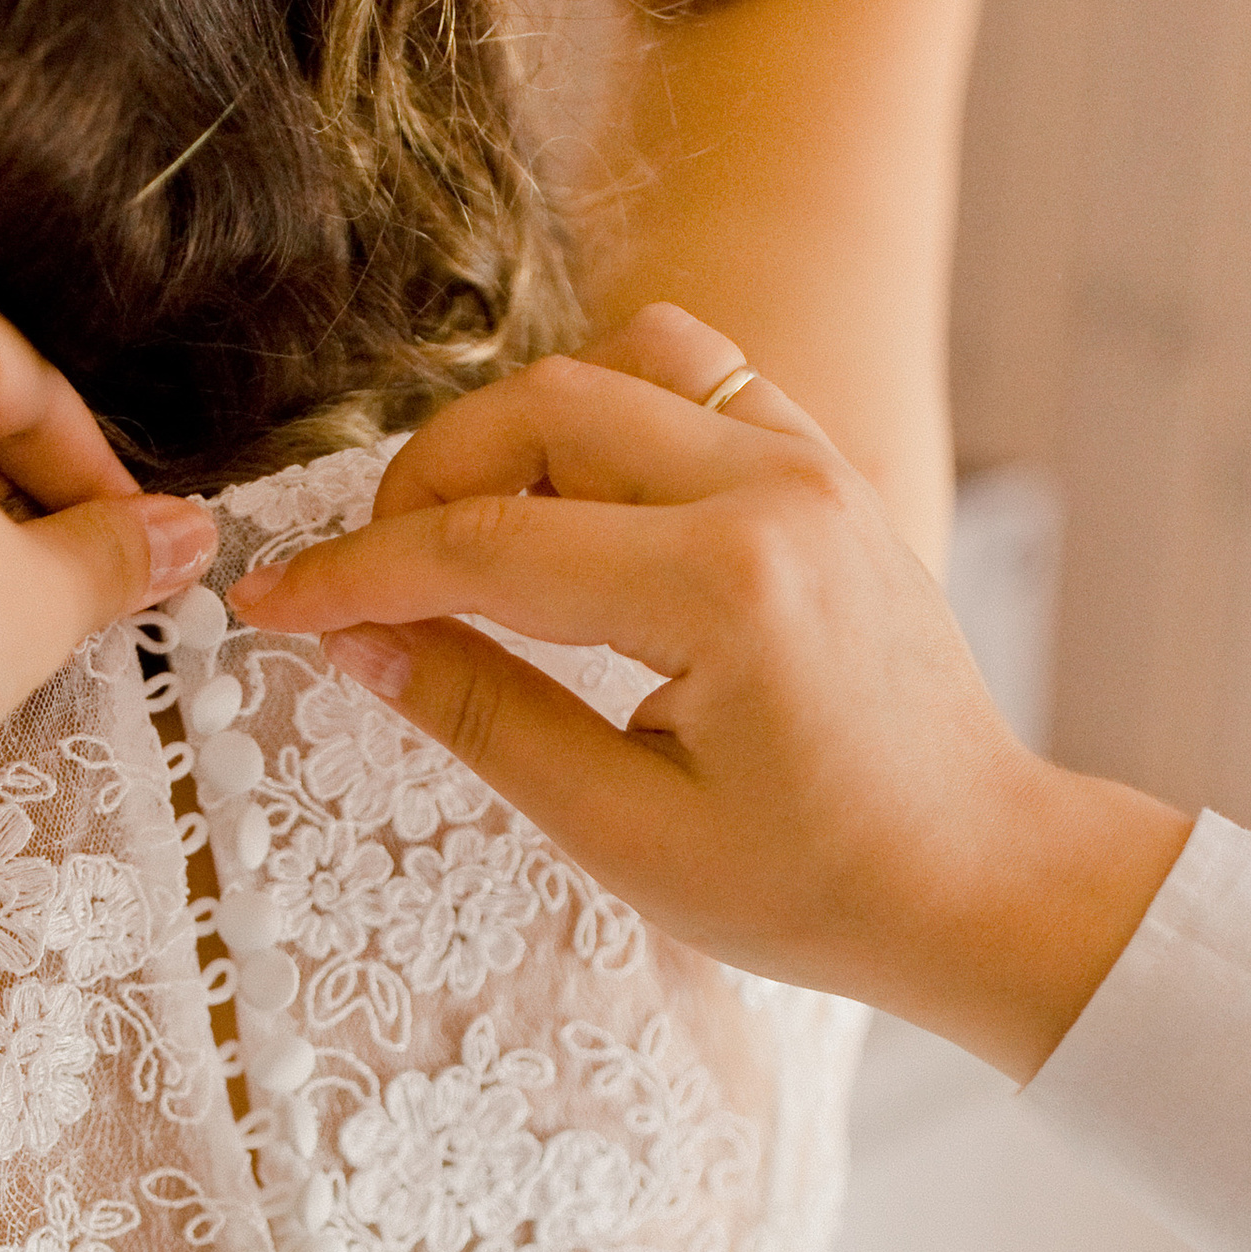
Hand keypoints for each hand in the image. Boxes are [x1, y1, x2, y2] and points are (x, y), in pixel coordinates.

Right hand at [227, 304, 1192, 1079]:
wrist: (983, 878)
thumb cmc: (819, 887)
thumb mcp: (627, 835)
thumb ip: (484, 719)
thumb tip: (354, 642)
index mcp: (723, 591)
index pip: (485, 544)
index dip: (355, 574)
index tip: (267, 604)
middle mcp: (772, 491)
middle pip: (534, 410)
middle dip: (422, 488)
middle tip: (369, 588)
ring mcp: (809, 464)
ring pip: (610, 363)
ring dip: (512, 431)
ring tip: (469, 541)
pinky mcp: (825, 466)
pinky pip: (692, 375)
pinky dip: (606, 411)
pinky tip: (571, 505)